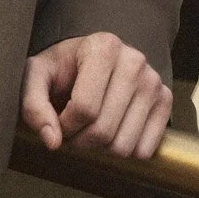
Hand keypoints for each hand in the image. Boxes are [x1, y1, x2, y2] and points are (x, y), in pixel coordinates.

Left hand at [20, 32, 173, 159]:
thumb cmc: (63, 68)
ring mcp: (153, 80)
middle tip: (74, 129)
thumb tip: (52, 141)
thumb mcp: (37, 76)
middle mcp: (134, 60)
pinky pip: (145, 149)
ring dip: (101, 148)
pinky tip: (114, 130)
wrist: (91, 60)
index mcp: (103, 47)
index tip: (60, 120)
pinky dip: (125, 150)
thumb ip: (33, 105)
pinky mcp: (165, 99)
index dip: (65, 126)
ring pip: (124, 145)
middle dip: (81, 141)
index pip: (85, 108)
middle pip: (104, 130)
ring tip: (92, 127)